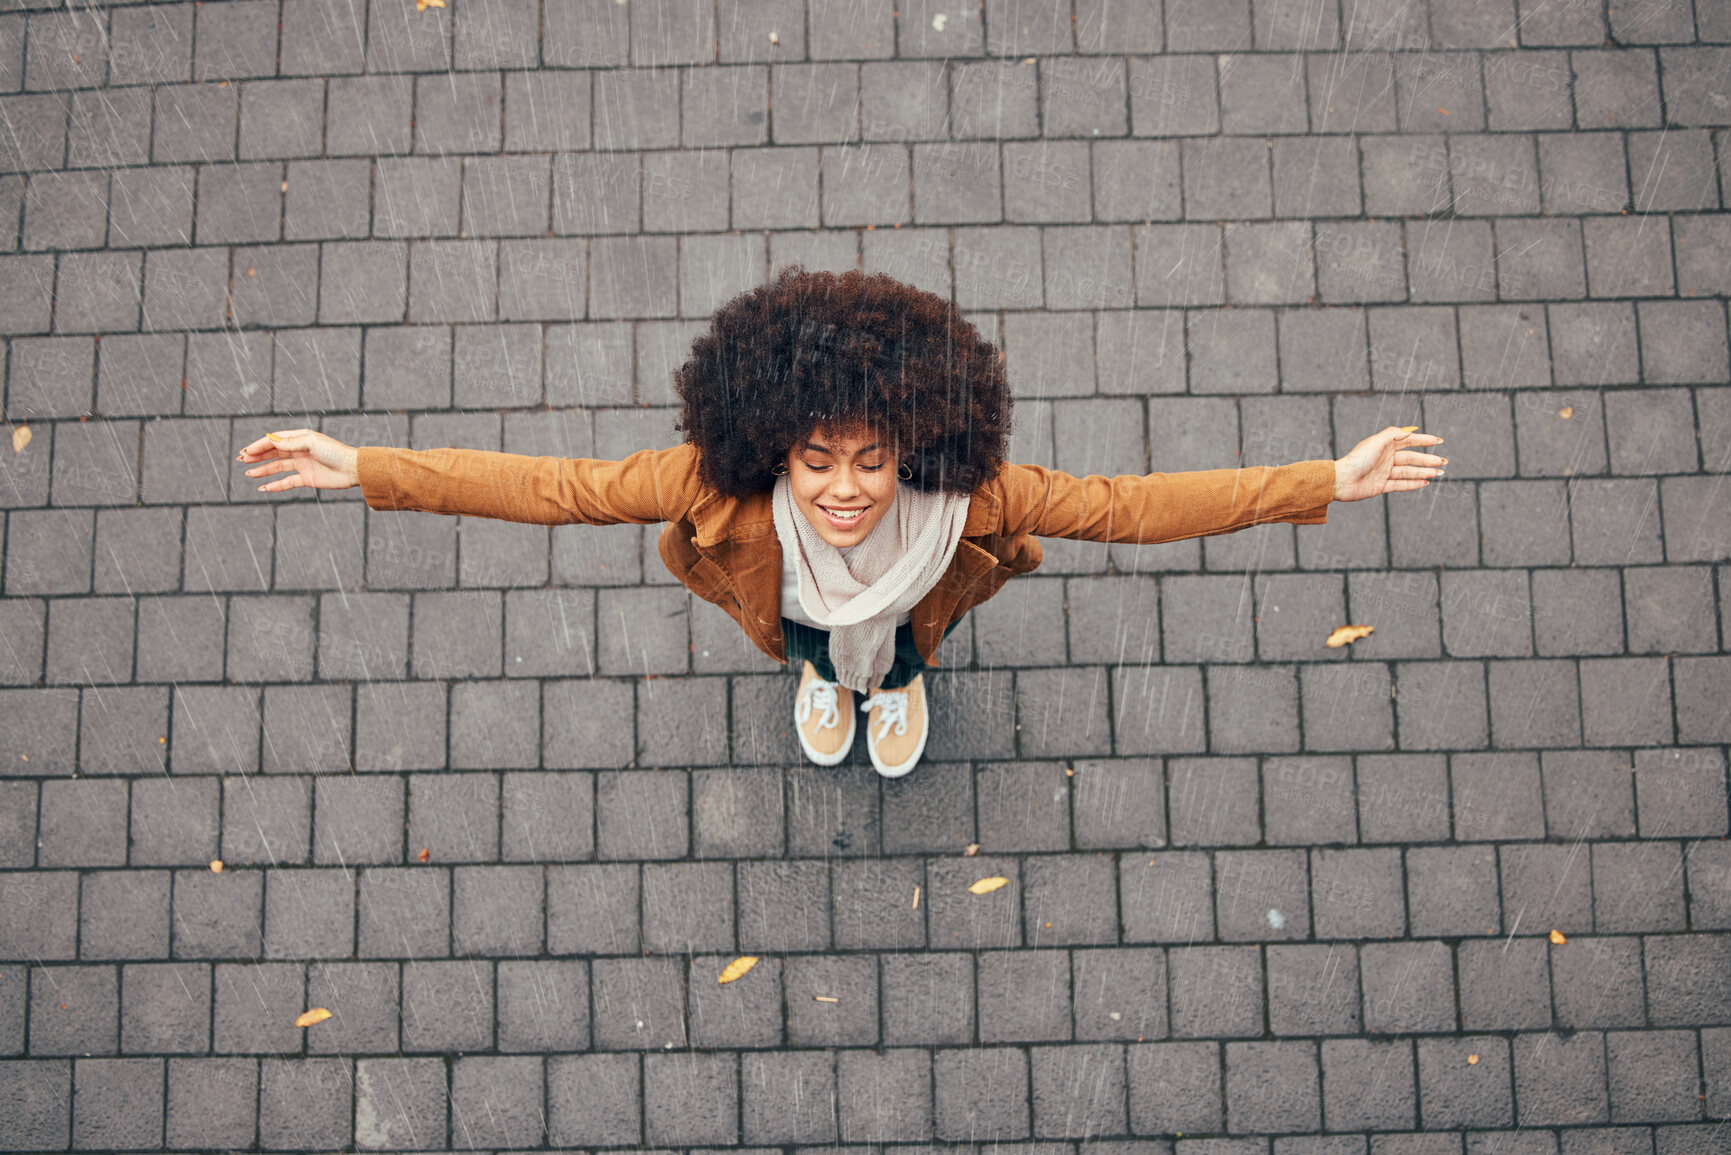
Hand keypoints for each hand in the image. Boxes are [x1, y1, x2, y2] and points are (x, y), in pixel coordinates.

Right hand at [236, 429, 360, 492]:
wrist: (353, 469)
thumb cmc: (335, 452)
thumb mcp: (311, 443)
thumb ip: (290, 443)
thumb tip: (270, 441)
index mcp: (300, 438)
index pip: (274, 441)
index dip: (259, 446)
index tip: (246, 451)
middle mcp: (299, 451)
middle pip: (273, 453)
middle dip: (257, 456)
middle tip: (241, 460)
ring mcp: (302, 465)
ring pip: (277, 468)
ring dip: (263, 470)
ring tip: (249, 474)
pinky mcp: (307, 479)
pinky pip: (287, 482)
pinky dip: (276, 485)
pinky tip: (264, 488)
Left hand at [1333, 427, 1446, 501]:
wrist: (1341, 480)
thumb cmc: (1357, 459)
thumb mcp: (1375, 442)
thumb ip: (1392, 434)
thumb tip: (1410, 431)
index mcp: (1385, 445)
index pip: (1409, 441)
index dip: (1424, 440)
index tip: (1439, 441)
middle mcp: (1385, 458)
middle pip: (1411, 458)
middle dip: (1428, 459)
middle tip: (1444, 461)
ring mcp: (1384, 472)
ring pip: (1408, 472)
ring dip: (1424, 472)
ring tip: (1438, 473)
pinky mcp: (1381, 486)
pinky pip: (1400, 485)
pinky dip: (1413, 484)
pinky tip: (1425, 483)